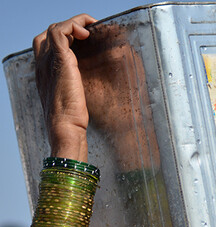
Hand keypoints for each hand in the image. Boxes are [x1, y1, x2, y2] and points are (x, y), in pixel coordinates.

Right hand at [33, 14, 96, 159]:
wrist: (66, 130)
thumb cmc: (72, 123)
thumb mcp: (70, 103)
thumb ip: (73, 91)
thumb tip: (88, 91)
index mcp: (44, 75)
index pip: (46, 47)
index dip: (63, 40)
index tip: (81, 42)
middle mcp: (42, 65)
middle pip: (49, 34)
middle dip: (69, 29)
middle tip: (88, 33)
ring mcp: (48, 61)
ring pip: (56, 28)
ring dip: (75, 24)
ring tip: (90, 29)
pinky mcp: (59, 60)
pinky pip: (61, 30)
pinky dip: (74, 25)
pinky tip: (87, 33)